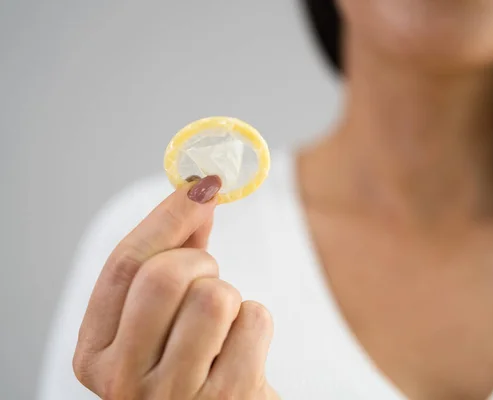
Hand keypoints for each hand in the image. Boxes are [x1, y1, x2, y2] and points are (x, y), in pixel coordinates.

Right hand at [73, 176, 278, 398]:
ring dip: (229, 299)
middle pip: (164, 275)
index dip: (164, 217)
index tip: (198, 185)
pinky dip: (256, 323)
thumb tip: (197, 192)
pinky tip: (243, 352)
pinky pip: (254, 320)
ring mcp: (175, 396)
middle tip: (209, 278)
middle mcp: (124, 381)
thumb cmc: (190, 365)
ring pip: (214, 296)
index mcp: (96, 354)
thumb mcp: (161, 321)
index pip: (124, 266)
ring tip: (223, 327)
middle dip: (199, 262)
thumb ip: (170, 258)